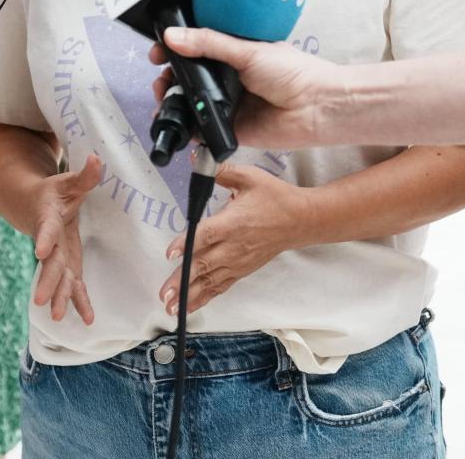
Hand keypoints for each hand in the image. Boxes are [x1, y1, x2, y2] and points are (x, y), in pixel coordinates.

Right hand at [31, 155, 102, 324]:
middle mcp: (50, 242)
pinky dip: (78, 302)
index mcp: (48, 219)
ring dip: (58, 297)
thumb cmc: (52, 193)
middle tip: (42, 301)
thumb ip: (84, 175)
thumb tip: (96, 159)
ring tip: (56, 316)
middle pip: (49, 264)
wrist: (31, 205)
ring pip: (58, 279)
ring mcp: (57, 256)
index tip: (39, 251)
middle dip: (47, 282)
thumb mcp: (67, 181)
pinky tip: (87, 319)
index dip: (44, 239)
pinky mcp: (66, 265)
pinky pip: (71, 285)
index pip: (46, 230)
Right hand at [149, 29, 333, 150]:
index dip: (175, 49)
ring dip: (173, 102)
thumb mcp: (247, 50)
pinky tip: (178, 123)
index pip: (196, 49)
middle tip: (160, 77)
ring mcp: (228, 104)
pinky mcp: (230, 129)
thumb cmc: (293, 72)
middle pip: (188, 77)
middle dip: (169, 77)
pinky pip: (202, 130)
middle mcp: (228, 78)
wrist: (317, 107)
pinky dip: (188, 128)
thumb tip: (172, 35)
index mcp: (234, 54)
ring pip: (191, 103)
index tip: (158, 51)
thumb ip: (209, 44)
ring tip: (163, 99)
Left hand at [158, 165, 309, 314]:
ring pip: (210, 280)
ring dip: (189, 295)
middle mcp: (234, 246)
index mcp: (233, 223)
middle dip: (182, 280)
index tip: (171, 253)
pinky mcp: (242, 270)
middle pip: (204, 264)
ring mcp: (238, 261)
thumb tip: (198, 158)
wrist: (300, 220)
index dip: (187, 243)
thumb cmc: (276, 198)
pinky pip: (220, 286)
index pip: (206, 235)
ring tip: (171, 306)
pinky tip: (190, 306)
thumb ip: (223, 171)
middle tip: (164, 293)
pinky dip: (205, 297)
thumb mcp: (250, 177)